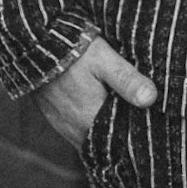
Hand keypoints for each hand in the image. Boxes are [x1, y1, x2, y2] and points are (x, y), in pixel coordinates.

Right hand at [33, 36, 157, 150]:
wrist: (34, 45)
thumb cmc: (73, 51)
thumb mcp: (104, 60)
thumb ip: (127, 80)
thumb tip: (151, 99)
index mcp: (91, 120)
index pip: (120, 142)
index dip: (136, 137)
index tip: (152, 132)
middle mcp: (76, 130)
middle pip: (106, 141)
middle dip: (122, 135)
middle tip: (141, 124)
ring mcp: (64, 126)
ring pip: (92, 137)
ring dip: (106, 131)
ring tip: (123, 117)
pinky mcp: (55, 118)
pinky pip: (79, 131)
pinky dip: (91, 126)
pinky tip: (101, 112)